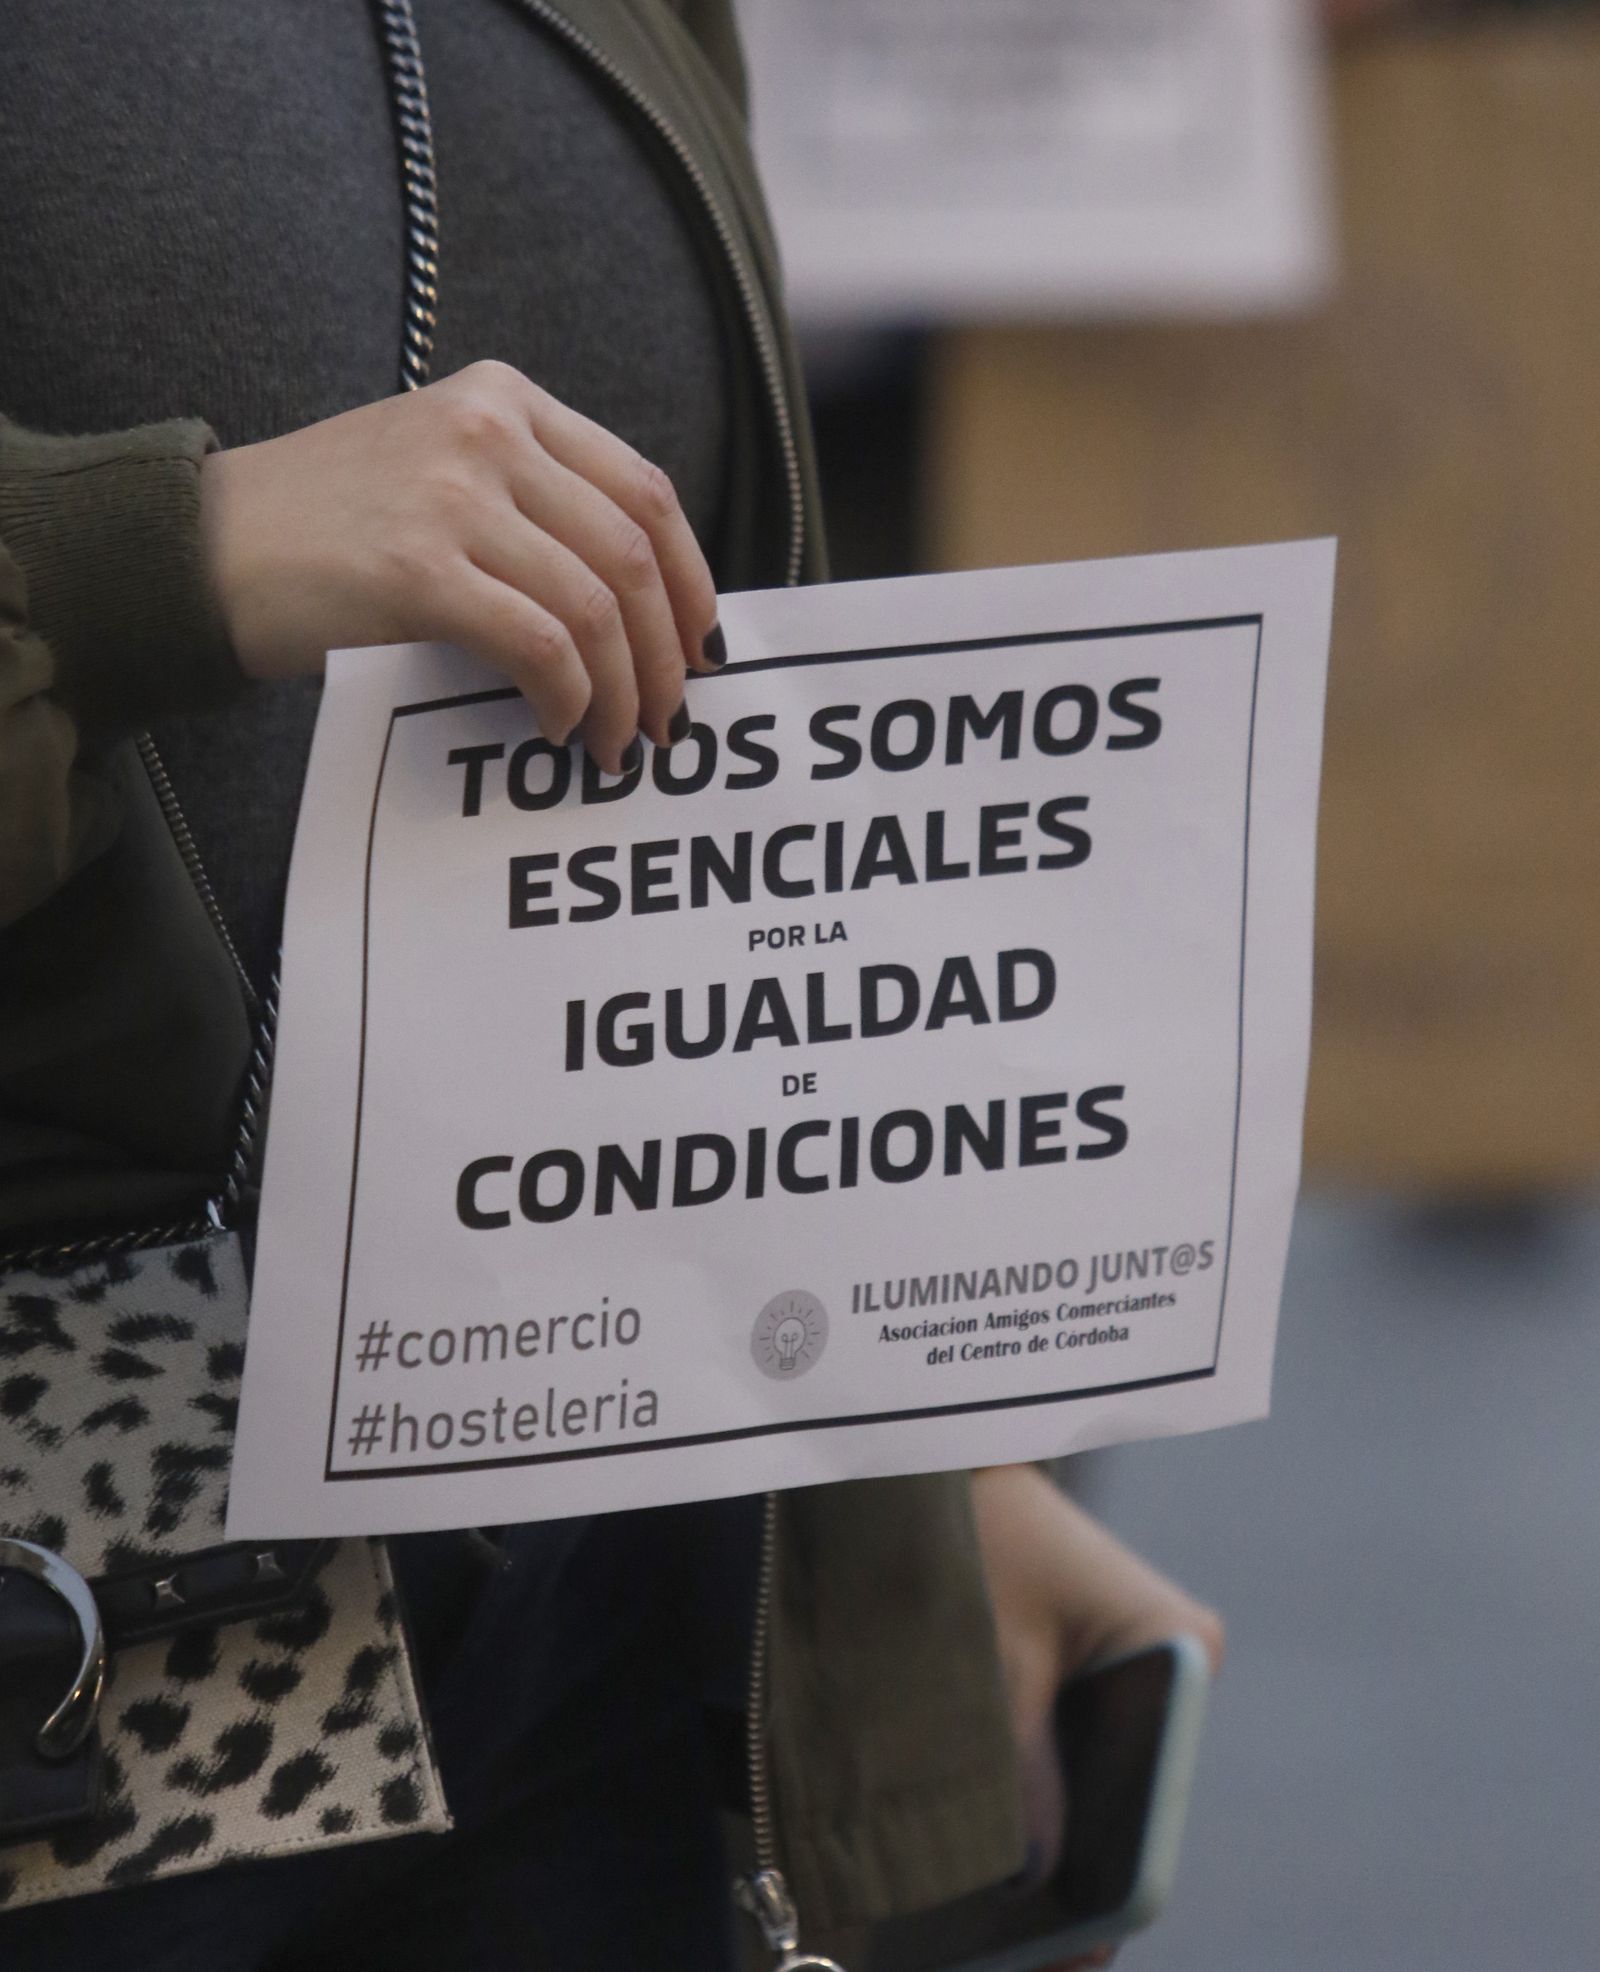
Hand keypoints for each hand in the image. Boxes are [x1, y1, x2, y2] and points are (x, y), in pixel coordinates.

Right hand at [199, 360, 722, 773]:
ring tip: (617, 742)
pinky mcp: (419, 570)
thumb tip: (637, 600)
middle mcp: (489, 432)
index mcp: (506, 399)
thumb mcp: (439, 466)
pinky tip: (557, 727)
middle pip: (632, 553)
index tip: (700, 646)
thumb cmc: (328, 526)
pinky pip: (541, 646)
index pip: (645, 489)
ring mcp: (453, 497)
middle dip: (666, 653)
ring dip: (622, 692)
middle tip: (667, 719)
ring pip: (596, 606)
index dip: (692, 580)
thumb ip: (531, 499)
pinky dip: (567, 699)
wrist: (204, 545)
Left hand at [971, 1464, 1225, 1971]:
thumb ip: (1014, 1774)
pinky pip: (1064, 1752)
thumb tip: (1018, 1892)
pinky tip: (967, 1857)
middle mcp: (1176, 1666)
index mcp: (1181, 1650)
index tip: (1055, 1956)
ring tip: (965, 1924)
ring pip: (1093, 1786)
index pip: (1158, 1805)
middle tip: (992, 1950)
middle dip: (1064, 1881)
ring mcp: (1136, 1668)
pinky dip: (1023, 1800)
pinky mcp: (1089, 1667)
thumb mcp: (989, 1654)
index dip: (1105, 1894)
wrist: (941, 1444)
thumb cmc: (972, 1528)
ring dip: (1039, 1846)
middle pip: (1127, 1806)